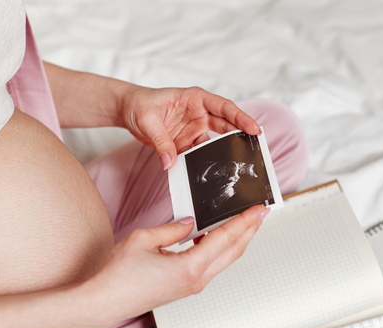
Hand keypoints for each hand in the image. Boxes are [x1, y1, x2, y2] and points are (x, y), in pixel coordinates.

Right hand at [81, 205, 268, 327]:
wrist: (104, 303)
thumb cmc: (118, 276)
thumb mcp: (143, 239)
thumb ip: (172, 229)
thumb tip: (190, 223)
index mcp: (189, 267)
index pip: (225, 238)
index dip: (244, 221)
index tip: (258, 209)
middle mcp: (196, 280)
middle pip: (233, 251)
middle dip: (249, 230)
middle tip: (260, 213)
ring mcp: (191, 286)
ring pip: (224, 260)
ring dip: (236, 240)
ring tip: (243, 222)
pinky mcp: (184, 288)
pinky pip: (210, 265)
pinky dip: (219, 249)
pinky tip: (215, 237)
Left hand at [120, 86, 259, 169]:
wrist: (128, 111)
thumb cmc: (139, 104)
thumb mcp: (147, 120)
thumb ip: (160, 141)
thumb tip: (170, 162)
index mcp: (195, 98)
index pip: (224, 107)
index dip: (241, 118)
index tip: (254, 129)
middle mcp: (199, 113)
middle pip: (226, 126)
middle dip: (241, 136)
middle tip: (255, 150)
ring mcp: (194, 129)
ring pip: (216, 142)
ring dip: (224, 153)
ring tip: (236, 166)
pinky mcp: (187, 143)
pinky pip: (199, 154)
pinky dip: (203, 164)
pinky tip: (209, 174)